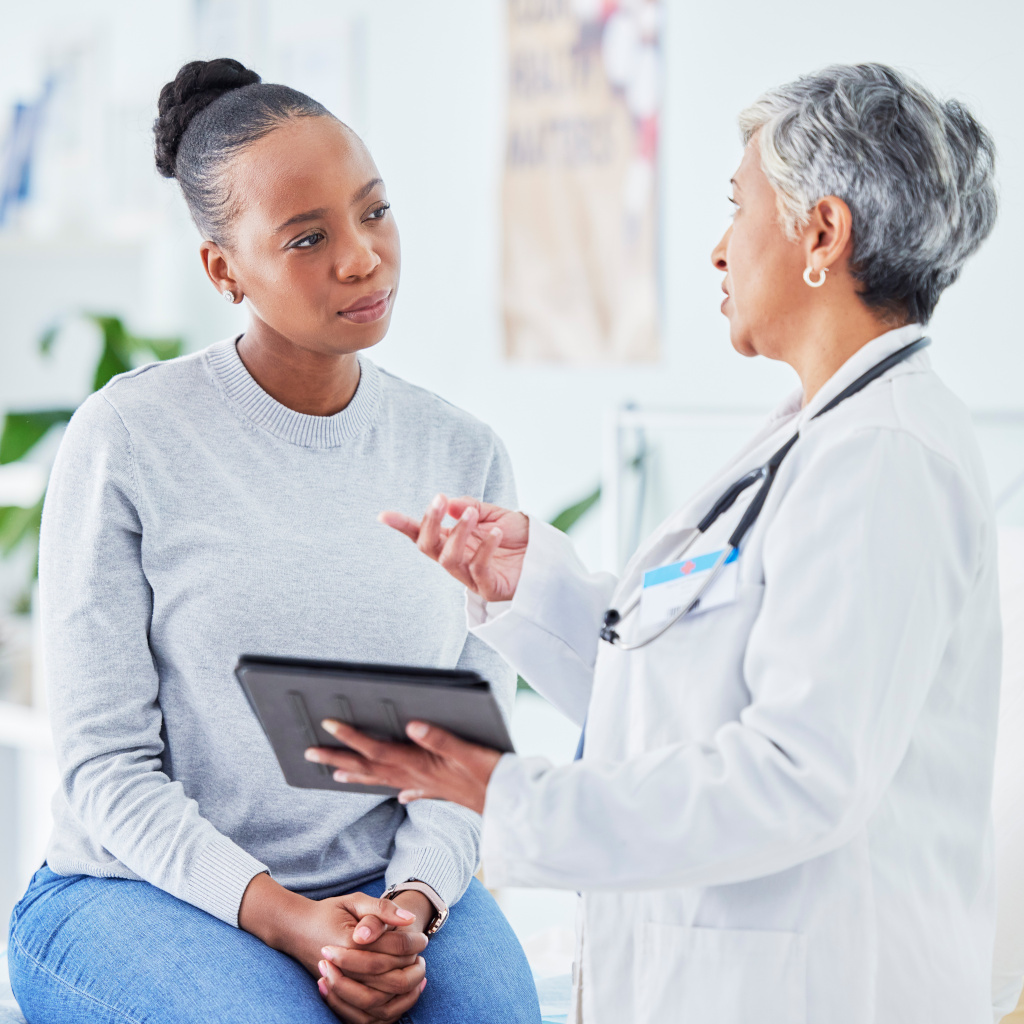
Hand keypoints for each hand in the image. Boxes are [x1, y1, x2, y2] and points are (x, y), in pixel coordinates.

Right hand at [238, 875, 427, 1022]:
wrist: (297, 929)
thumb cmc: (329, 912)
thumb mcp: (355, 901)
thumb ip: (382, 908)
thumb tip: (409, 919)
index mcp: (351, 941)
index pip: (394, 949)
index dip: (413, 943)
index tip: (423, 938)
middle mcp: (345, 969)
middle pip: (392, 978)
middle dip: (413, 969)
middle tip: (422, 958)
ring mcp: (340, 986)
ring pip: (382, 1001)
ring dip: (405, 990)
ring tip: (417, 974)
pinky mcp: (338, 998)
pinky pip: (368, 1015)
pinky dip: (390, 1008)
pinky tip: (403, 993)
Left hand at [306, 719, 502, 814]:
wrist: (512, 803)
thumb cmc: (491, 774)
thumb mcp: (468, 751)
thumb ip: (440, 738)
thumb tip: (411, 725)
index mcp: (419, 763)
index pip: (376, 749)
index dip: (351, 737)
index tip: (327, 725)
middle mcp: (416, 775)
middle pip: (370, 766)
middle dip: (339, 758)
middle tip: (309, 752)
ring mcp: (427, 784)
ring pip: (384, 779)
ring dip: (358, 775)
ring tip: (336, 773)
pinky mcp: (441, 789)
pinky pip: (412, 790)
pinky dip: (401, 789)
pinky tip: (399, 794)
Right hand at [379, 494, 528, 601]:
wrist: (547, 554)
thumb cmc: (518, 537)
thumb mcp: (494, 514)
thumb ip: (471, 508)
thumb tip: (450, 504)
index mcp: (453, 541)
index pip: (422, 534)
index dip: (403, 526)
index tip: (383, 516)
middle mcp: (457, 559)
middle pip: (428, 547)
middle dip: (429, 523)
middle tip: (439, 501)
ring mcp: (471, 576)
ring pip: (448, 560)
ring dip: (458, 534)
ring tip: (472, 515)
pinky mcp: (489, 588)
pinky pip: (479, 569)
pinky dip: (485, 549)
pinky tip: (497, 533)